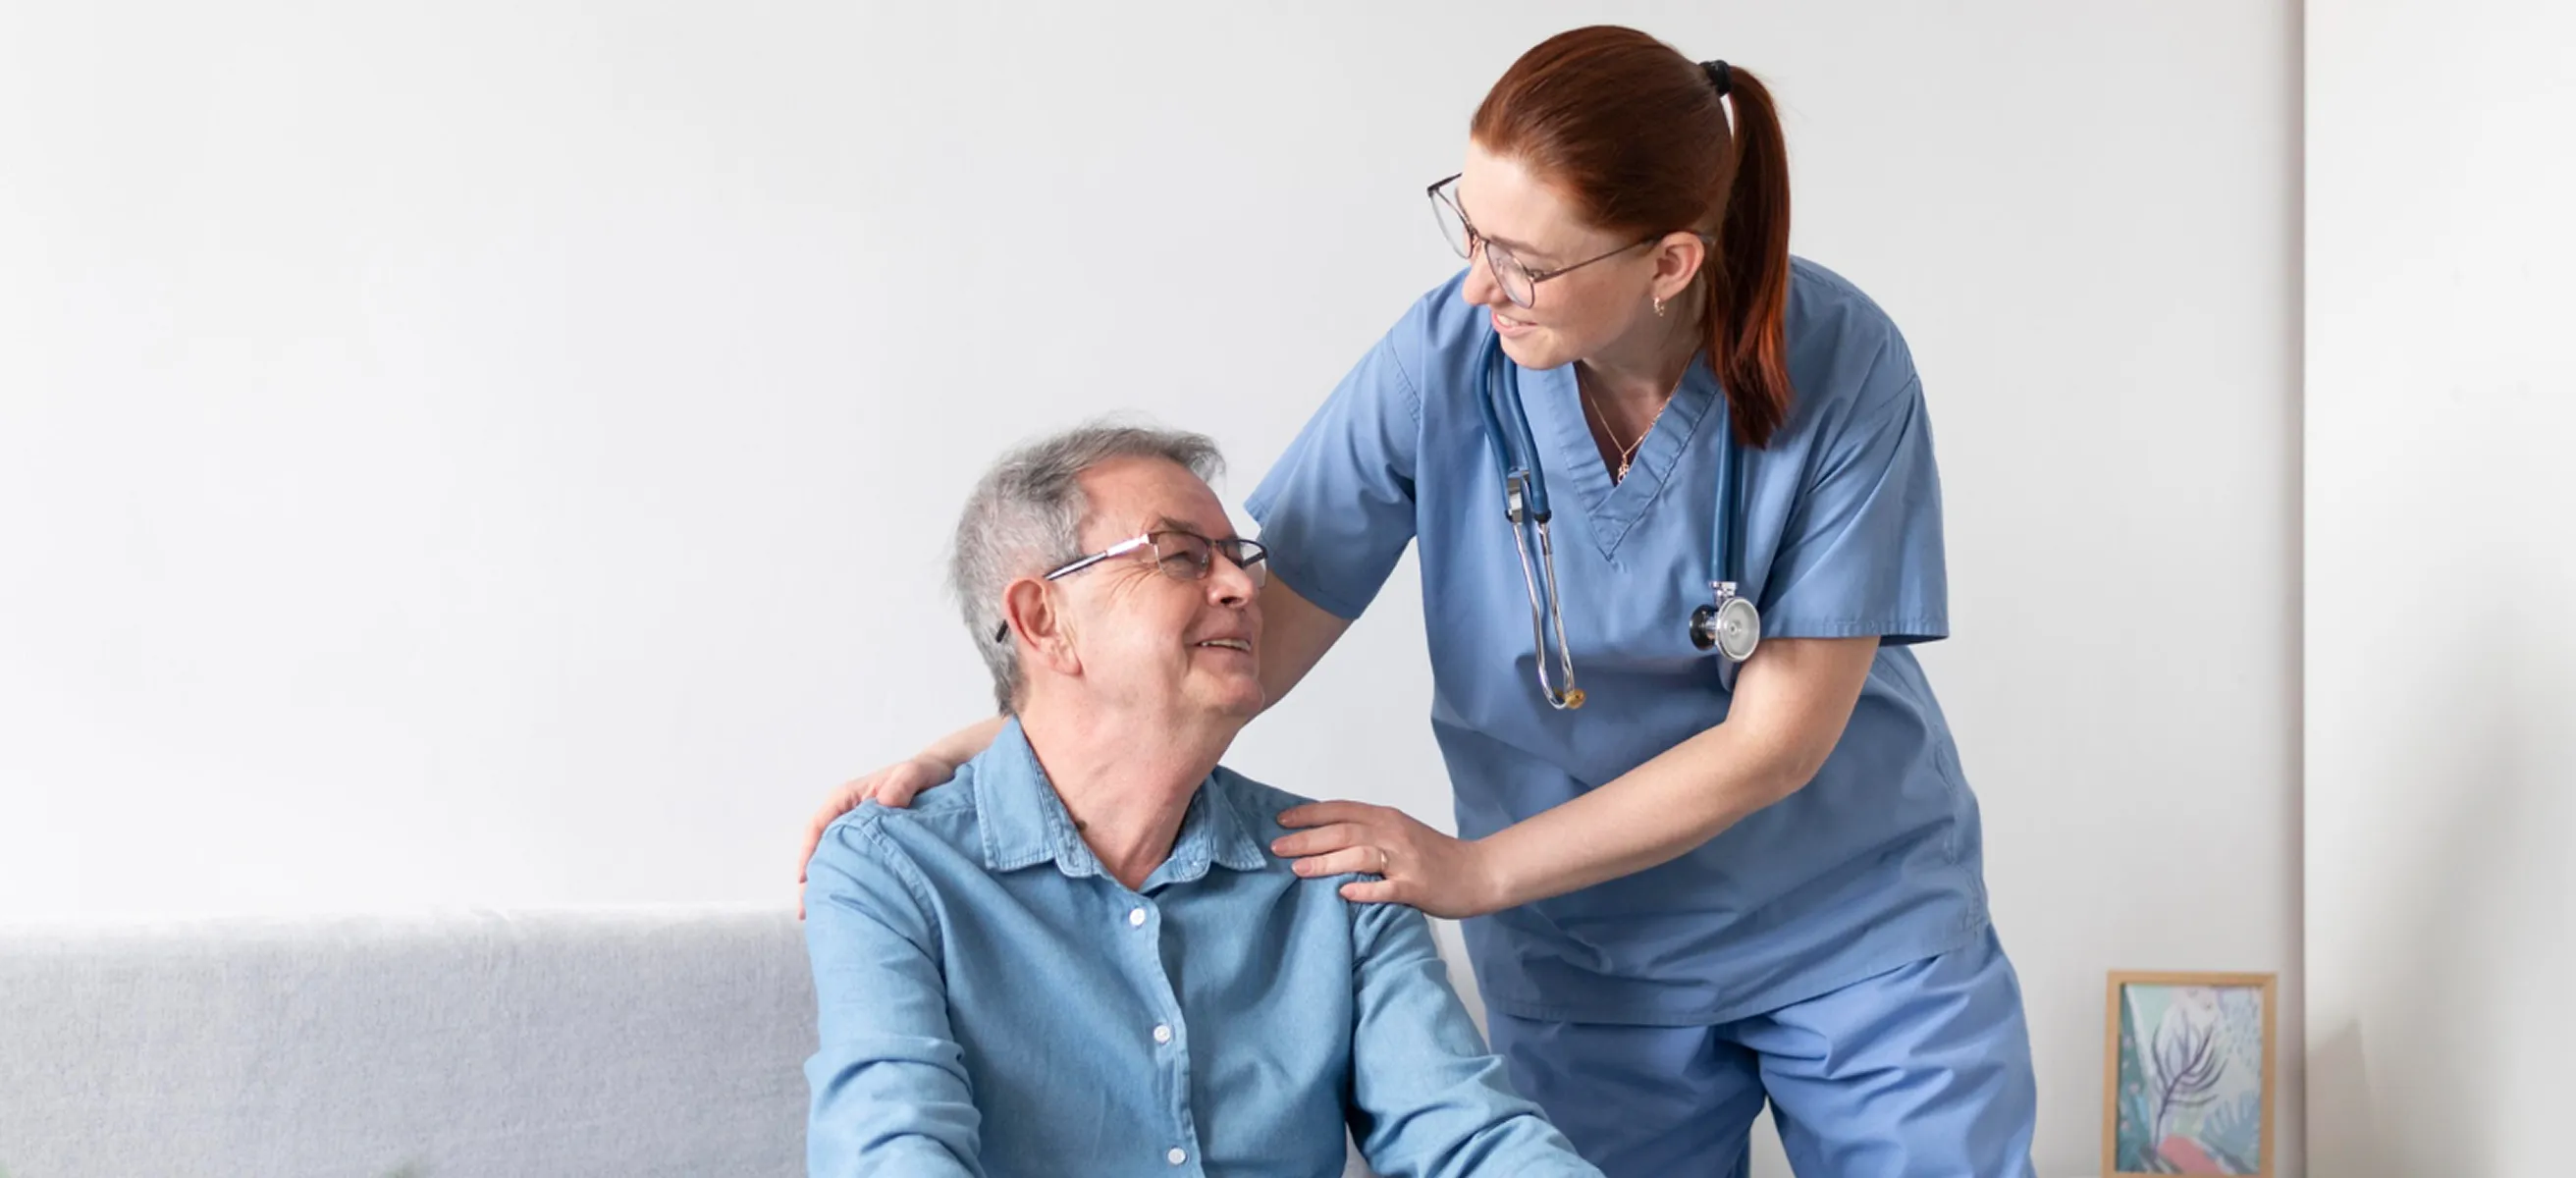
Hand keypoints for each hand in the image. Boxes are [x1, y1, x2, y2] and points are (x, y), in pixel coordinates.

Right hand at [796, 756, 956, 917]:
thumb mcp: (915, 773)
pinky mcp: (868, 840)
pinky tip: (845, 901)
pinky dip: (843, 879)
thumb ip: (902, 784)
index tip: (805, 881)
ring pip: (832, 857)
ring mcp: (855, 828)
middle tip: (807, 911)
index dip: (808, 854)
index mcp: (848, 796)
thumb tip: (886, 802)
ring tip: (819, 915)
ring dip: (825, 882)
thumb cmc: (925, 771)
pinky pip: (849, 860)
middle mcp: (845, 813)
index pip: (818, 826)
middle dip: (811, 878)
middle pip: (819, 847)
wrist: (941, 773)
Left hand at [1271, 800, 1505, 919]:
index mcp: (1387, 819)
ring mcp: (1405, 861)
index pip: (1341, 810)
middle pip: (1343, 831)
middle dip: (1306, 838)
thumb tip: (1324, 837)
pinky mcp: (1416, 887)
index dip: (1309, 814)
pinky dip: (1364, 889)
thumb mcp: (1399, 834)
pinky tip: (1343, 893)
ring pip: (1359, 855)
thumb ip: (1368, 833)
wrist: (1479, 872)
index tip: (1280, 820)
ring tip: (1298, 869)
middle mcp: (1393, 834)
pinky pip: (1386, 888)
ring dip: (1326, 861)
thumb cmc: (1436, 857)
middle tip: (1277, 847)